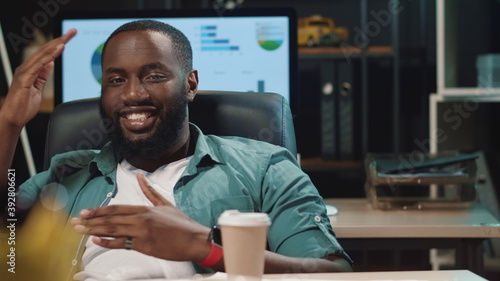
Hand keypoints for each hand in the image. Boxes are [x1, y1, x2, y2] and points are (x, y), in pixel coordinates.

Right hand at [1, 28, 76, 127]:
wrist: (13, 118)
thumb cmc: (23, 105)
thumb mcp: (38, 87)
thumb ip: (42, 75)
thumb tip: (50, 63)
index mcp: (30, 70)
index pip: (46, 53)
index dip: (58, 44)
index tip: (68, 37)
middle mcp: (26, 68)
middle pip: (45, 50)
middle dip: (60, 39)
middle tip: (72, 31)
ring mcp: (24, 72)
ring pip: (43, 54)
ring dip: (56, 44)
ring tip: (67, 36)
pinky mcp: (25, 79)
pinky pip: (40, 64)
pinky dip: (50, 55)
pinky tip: (59, 49)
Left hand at [70, 173, 211, 261]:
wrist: (195, 239)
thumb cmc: (182, 224)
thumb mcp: (165, 204)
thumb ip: (150, 192)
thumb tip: (140, 176)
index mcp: (145, 209)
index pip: (116, 208)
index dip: (98, 210)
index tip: (85, 212)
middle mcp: (141, 219)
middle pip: (110, 219)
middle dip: (90, 220)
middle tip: (75, 222)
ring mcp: (142, 232)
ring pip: (113, 230)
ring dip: (94, 230)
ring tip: (80, 231)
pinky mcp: (145, 245)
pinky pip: (122, 243)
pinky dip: (108, 242)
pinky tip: (96, 241)